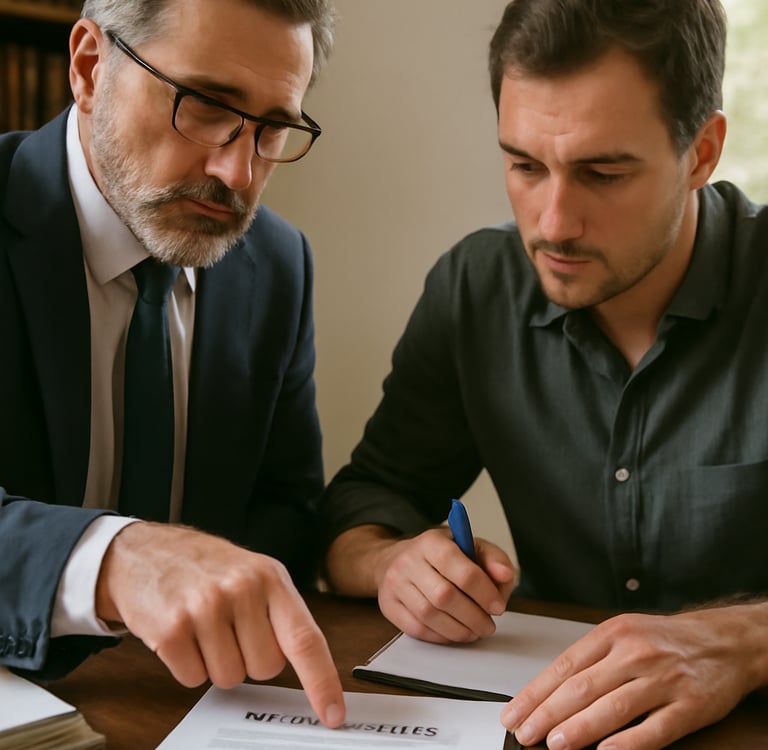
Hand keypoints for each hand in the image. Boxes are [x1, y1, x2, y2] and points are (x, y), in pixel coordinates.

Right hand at [95, 522, 344, 727]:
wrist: (146, 551)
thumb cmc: (207, 567)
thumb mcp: (255, 573)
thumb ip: (281, 614)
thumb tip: (311, 668)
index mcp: (271, 577)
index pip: (305, 638)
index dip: (322, 680)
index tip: (334, 713)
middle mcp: (242, 589)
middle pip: (265, 668)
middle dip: (248, 658)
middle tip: (229, 627)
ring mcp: (206, 607)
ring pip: (229, 678)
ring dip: (216, 662)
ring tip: (203, 626)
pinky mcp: (172, 628)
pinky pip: (193, 678)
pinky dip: (188, 665)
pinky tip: (183, 633)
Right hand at [373, 527, 517, 642]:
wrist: (394, 559)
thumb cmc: (439, 554)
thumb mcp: (468, 545)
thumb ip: (493, 558)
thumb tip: (505, 575)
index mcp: (432, 542)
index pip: (462, 571)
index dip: (484, 593)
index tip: (498, 606)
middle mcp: (409, 560)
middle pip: (445, 596)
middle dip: (473, 616)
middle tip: (488, 625)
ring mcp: (395, 584)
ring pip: (430, 615)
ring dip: (458, 630)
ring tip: (474, 630)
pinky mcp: (388, 605)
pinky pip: (417, 628)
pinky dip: (441, 636)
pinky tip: (454, 632)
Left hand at [501, 603, 767, 748]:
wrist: (724, 639)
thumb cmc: (665, 638)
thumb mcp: (623, 634)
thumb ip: (591, 659)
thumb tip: (551, 691)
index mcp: (612, 633)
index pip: (564, 665)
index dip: (536, 692)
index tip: (515, 713)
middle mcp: (634, 653)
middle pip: (582, 686)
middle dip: (548, 713)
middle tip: (525, 732)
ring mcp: (662, 679)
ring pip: (613, 707)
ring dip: (580, 728)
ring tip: (554, 743)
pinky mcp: (689, 705)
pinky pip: (654, 729)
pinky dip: (628, 743)